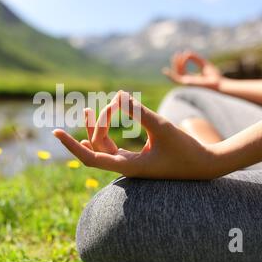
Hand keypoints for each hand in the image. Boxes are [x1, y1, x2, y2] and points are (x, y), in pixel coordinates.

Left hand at [53, 91, 220, 179]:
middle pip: (95, 148)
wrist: (205, 166)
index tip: (55, 133)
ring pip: (103, 147)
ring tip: (87, 109)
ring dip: (96, 129)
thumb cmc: (186, 150)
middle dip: (92, 126)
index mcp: (128, 166)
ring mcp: (131, 164)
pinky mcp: (137, 159)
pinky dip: (106, 134)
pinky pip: (113, 147)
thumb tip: (119, 95)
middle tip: (92, 106)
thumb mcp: (162, 128)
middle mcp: (125, 167)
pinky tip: (101, 123)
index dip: (71, 146)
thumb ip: (140, 112)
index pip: (90, 158)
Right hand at [163, 51, 221, 89]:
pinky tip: (179, 60)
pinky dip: (178, 68)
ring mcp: (187, 83)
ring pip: (177, 73)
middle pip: (178, 72)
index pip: (183, 70)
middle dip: (176, 63)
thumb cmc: (213, 76)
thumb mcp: (204, 64)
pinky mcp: (188, 83)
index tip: (185, 53)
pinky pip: (179, 75)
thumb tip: (187, 52)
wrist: (218, 83)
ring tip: (177, 55)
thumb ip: (196, 59)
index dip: (182, 62)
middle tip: (177, 53)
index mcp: (191, 79)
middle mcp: (188, 81)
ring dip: (176, 64)